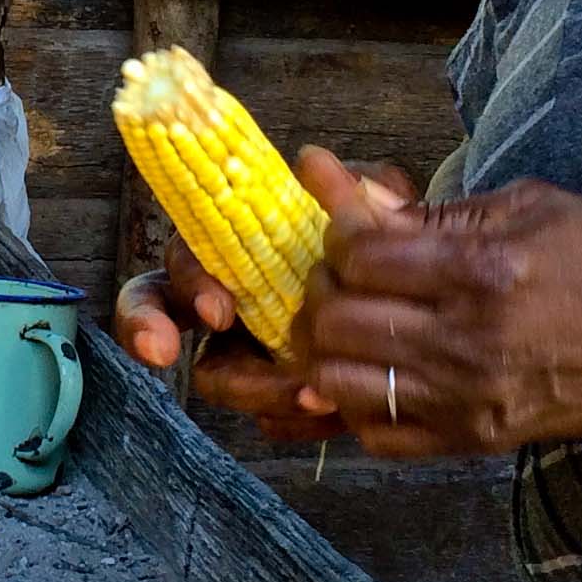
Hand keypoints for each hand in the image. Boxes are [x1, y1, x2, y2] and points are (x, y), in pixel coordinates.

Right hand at [111, 155, 416, 444]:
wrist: (419, 306)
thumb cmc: (381, 246)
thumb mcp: (377, 212)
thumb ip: (352, 190)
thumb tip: (312, 162)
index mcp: (232, 247)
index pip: (178, 257)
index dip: (186, 284)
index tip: (220, 311)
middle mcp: (223, 298)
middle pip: (162, 318)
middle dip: (161, 337)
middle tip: (199, 359)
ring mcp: (245, 352)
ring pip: (214, 378)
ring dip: (256, 391)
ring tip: (313, 396)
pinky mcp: (277, 396)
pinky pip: (264, 418)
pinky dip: (290, 419)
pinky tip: (328, 412)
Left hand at [296, 155, 581, 457]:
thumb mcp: (528, 206)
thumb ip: (434, 209)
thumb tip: (348, 192)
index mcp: (481, 268)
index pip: (358, 254)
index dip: (341, 236)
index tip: (358, 232)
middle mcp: (466, 339)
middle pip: (337, 319)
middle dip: (326, 290)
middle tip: (349, 278)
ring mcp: (467, 398)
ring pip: (341, 381)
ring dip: (332, 349)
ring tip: (357, 326)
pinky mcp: (475, 440)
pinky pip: (379, 436)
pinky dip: (359, 406)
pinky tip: (378, 374)